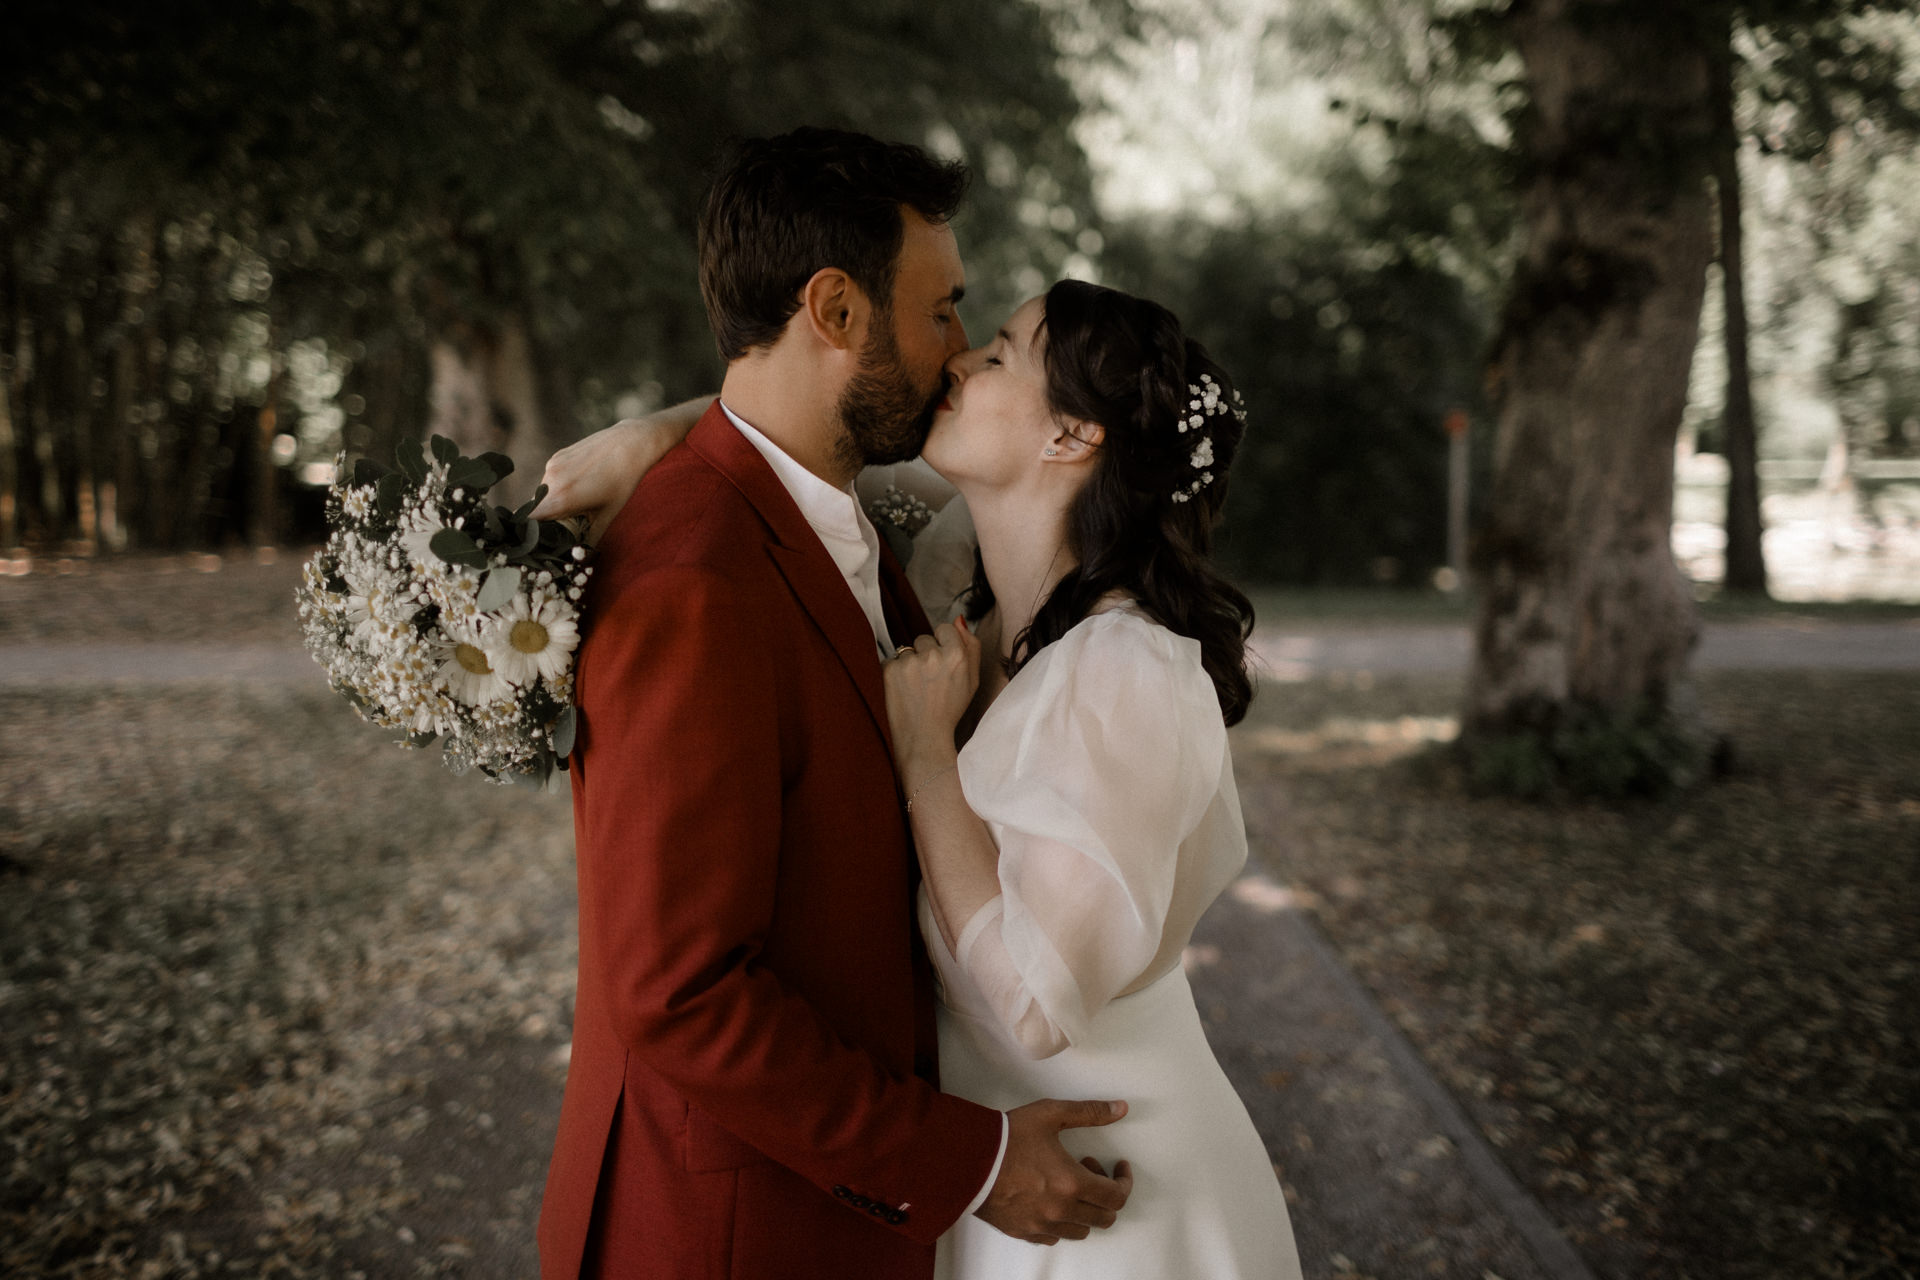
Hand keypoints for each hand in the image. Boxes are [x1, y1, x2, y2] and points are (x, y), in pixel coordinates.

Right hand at [532, 403, 701, 542]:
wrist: (630, 444)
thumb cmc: (622, 481)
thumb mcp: (607, 516)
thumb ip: (589, 539)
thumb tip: (581, 558)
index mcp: (561, 498)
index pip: (532, 521)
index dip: (535, 531)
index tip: (545, 537)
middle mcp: (551, 480)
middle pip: (539, 507)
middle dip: (551, 516)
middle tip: (574, 516)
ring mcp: (552, 465)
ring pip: (545, 491)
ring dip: (557, 498)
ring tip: (583, 494)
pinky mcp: (556, 455)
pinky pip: (551, 477)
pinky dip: (561, 483)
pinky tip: (583, 479)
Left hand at [882, 620, 979, 777]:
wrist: (925, 738)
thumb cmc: (950, 710)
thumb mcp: (972, 680)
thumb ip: (971, 646)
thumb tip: (958, 619)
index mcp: (957, 655)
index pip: (945, 628)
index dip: (943, 645)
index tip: (942, 664)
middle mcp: (933, 655)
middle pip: (924, 638)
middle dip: (926, 655)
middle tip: (930, 682)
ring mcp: (909, 662)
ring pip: (907, 650)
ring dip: (910, 664)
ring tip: (917, 689)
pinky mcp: (889, 670)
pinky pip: (891, 661)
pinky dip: (895, 674)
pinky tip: (904, 692)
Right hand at [975, 1099, 1132, 1244]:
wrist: (967, 1160)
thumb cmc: (1007, 1137)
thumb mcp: (1050, 1114)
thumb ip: (1089, 1112)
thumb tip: (1120, 1108)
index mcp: (1072, 1183)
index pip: (1116, 1197)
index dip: (1124, 1182)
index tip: (1119, 1168)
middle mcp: (1061, 1211)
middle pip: (1104, 1218)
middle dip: (1106, 1195)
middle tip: (1090, 1170)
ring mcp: (1042, 1226)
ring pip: (1080, 1231)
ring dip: (1085, 1209)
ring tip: (1068, 1183)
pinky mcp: (1024, 1232)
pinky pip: (1054, 1237)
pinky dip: (1061, 1222)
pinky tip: (1051, 1199)